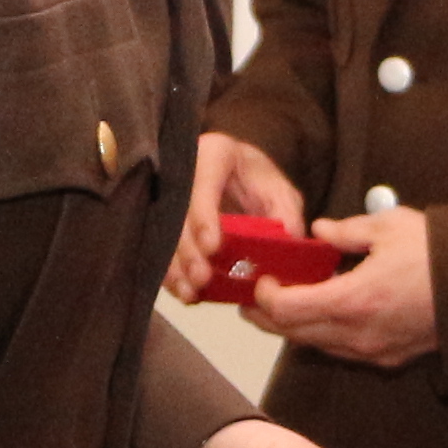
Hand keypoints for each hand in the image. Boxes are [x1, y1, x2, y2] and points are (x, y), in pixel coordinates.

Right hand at [169, 132, 307, 304]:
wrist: (235, 175)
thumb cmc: (257, 180)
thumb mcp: (278, 189)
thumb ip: (285, 212)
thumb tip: (287, 240)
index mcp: (213, 154)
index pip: (202, 185)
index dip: (204, 218)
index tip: (213, 247)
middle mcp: (182, 172)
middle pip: (176, 213)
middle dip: (188, 250)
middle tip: (202, 278)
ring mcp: (168, 196)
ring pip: (162, 233)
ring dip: (175, 267)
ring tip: (190, 293)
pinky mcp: (162, 221)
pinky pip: (159, 247)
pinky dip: (171, 274)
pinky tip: (184, 293)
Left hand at [261, 204, 437, 367]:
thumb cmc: (440, 255)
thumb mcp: (388, 227)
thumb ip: (345, 231)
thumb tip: (320, 232)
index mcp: (352, 300)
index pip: (288, 309)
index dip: (266, 296)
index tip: (261, 279)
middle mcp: (358, 334)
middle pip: (295, 334)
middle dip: (269, 317)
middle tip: (255, 298)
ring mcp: (373, 351)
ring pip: (317, 346)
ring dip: (295, 328)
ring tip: (283, 305)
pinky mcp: (389, 358)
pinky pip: (342, 350)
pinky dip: (323, 335)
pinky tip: (322, 315)